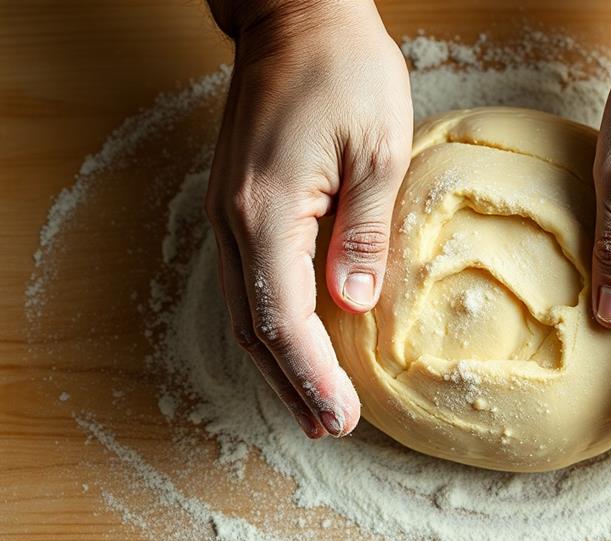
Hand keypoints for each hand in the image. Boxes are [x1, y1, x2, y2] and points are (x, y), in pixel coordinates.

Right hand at [204, 1, 412, 437]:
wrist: (296, 16)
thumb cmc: (345, 70)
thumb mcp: (377, 151)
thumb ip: (361, 234)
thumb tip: (351, 306)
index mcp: (268, 210)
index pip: (284, 319)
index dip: (312, 375)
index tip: (342, 415)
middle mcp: (236, 219)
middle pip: (254, 327)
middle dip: (292, 383)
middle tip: (329, 427)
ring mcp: (230, 210)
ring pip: (245, 308)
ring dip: (279, 360)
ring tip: (313, 402)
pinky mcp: (240, 201)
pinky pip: (249, 279)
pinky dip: (272, 322)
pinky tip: (297, 341)